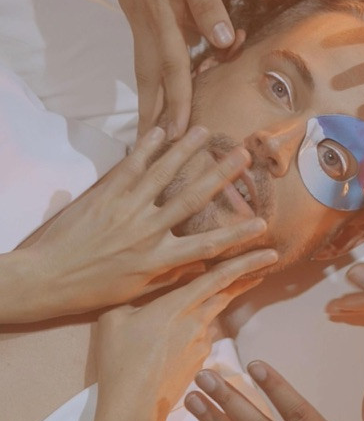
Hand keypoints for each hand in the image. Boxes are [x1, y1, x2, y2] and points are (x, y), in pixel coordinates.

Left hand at [18, 125, 266, 321]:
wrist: (45, 279)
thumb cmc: (92, 289)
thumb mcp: (135, 289)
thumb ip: (167, 272)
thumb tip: (195, 261)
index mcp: (158, 260)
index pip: (207, 246)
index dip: (237, 234)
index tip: (261, 223)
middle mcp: (147, 232)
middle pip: (192, 199)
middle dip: (221, 175)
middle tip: (242, 154)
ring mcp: (126, 210)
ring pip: (163, 175)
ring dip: (186, 151)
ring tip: (204, 131)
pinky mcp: (106, 195)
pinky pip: (130, 167)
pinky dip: (146, 148)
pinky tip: (160, 131)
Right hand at [80, 251, 276, 420]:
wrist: (132, 409)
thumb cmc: (120, 361)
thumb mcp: (114, 319)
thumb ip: (133, 299)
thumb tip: (140, 296)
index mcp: (179, 304)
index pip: (219, 277)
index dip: (245, 263)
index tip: (268, 254)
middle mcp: (197, 321)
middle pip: (226, 294)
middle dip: (247, 277)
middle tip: (263, 265)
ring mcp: (201, 344)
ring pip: (210, 317)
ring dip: (210, 307)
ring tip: (186, 309)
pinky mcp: (199, 363)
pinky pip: (200, 338)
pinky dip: (193, 332)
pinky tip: (170, 342)